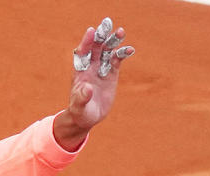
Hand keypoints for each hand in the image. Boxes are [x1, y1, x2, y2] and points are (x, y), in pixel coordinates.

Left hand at [55, 17, 134, 149]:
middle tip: (107, 24)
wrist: (88, 117)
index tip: (91, 31)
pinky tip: (129, 49)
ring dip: (113, 41)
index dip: (87, 42)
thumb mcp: (79, 106)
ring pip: (108, 51)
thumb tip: (87, 88)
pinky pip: (117, 61)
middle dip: (101, 36)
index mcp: (80, 72)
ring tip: (121, 31)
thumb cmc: (80, 112)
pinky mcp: (111, 74)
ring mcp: (101, 69)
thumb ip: (82, 97)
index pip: (83, 53)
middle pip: (96, 48)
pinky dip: (123, 54)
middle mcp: (90, 67)